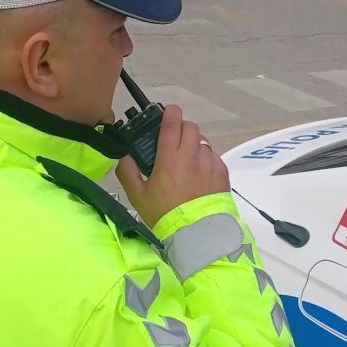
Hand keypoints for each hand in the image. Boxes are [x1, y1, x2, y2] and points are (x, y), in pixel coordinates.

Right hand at [115, 105, 228, 228]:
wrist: (196, 234)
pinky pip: (213, 157)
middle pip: (191, 127)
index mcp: (170, 158)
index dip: (170, 112)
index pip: (172, 124)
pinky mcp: (222, 172)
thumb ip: (127, 172)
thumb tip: (124, 156)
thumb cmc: (164, 214)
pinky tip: (200, 175)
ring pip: (203, 141)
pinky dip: (206, 160)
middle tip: (174, 141)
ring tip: (187, 162)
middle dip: (182, 128)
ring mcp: (209, 163)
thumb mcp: (138, 196)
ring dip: (194, 145)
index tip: (168, 111)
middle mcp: (192, 155)